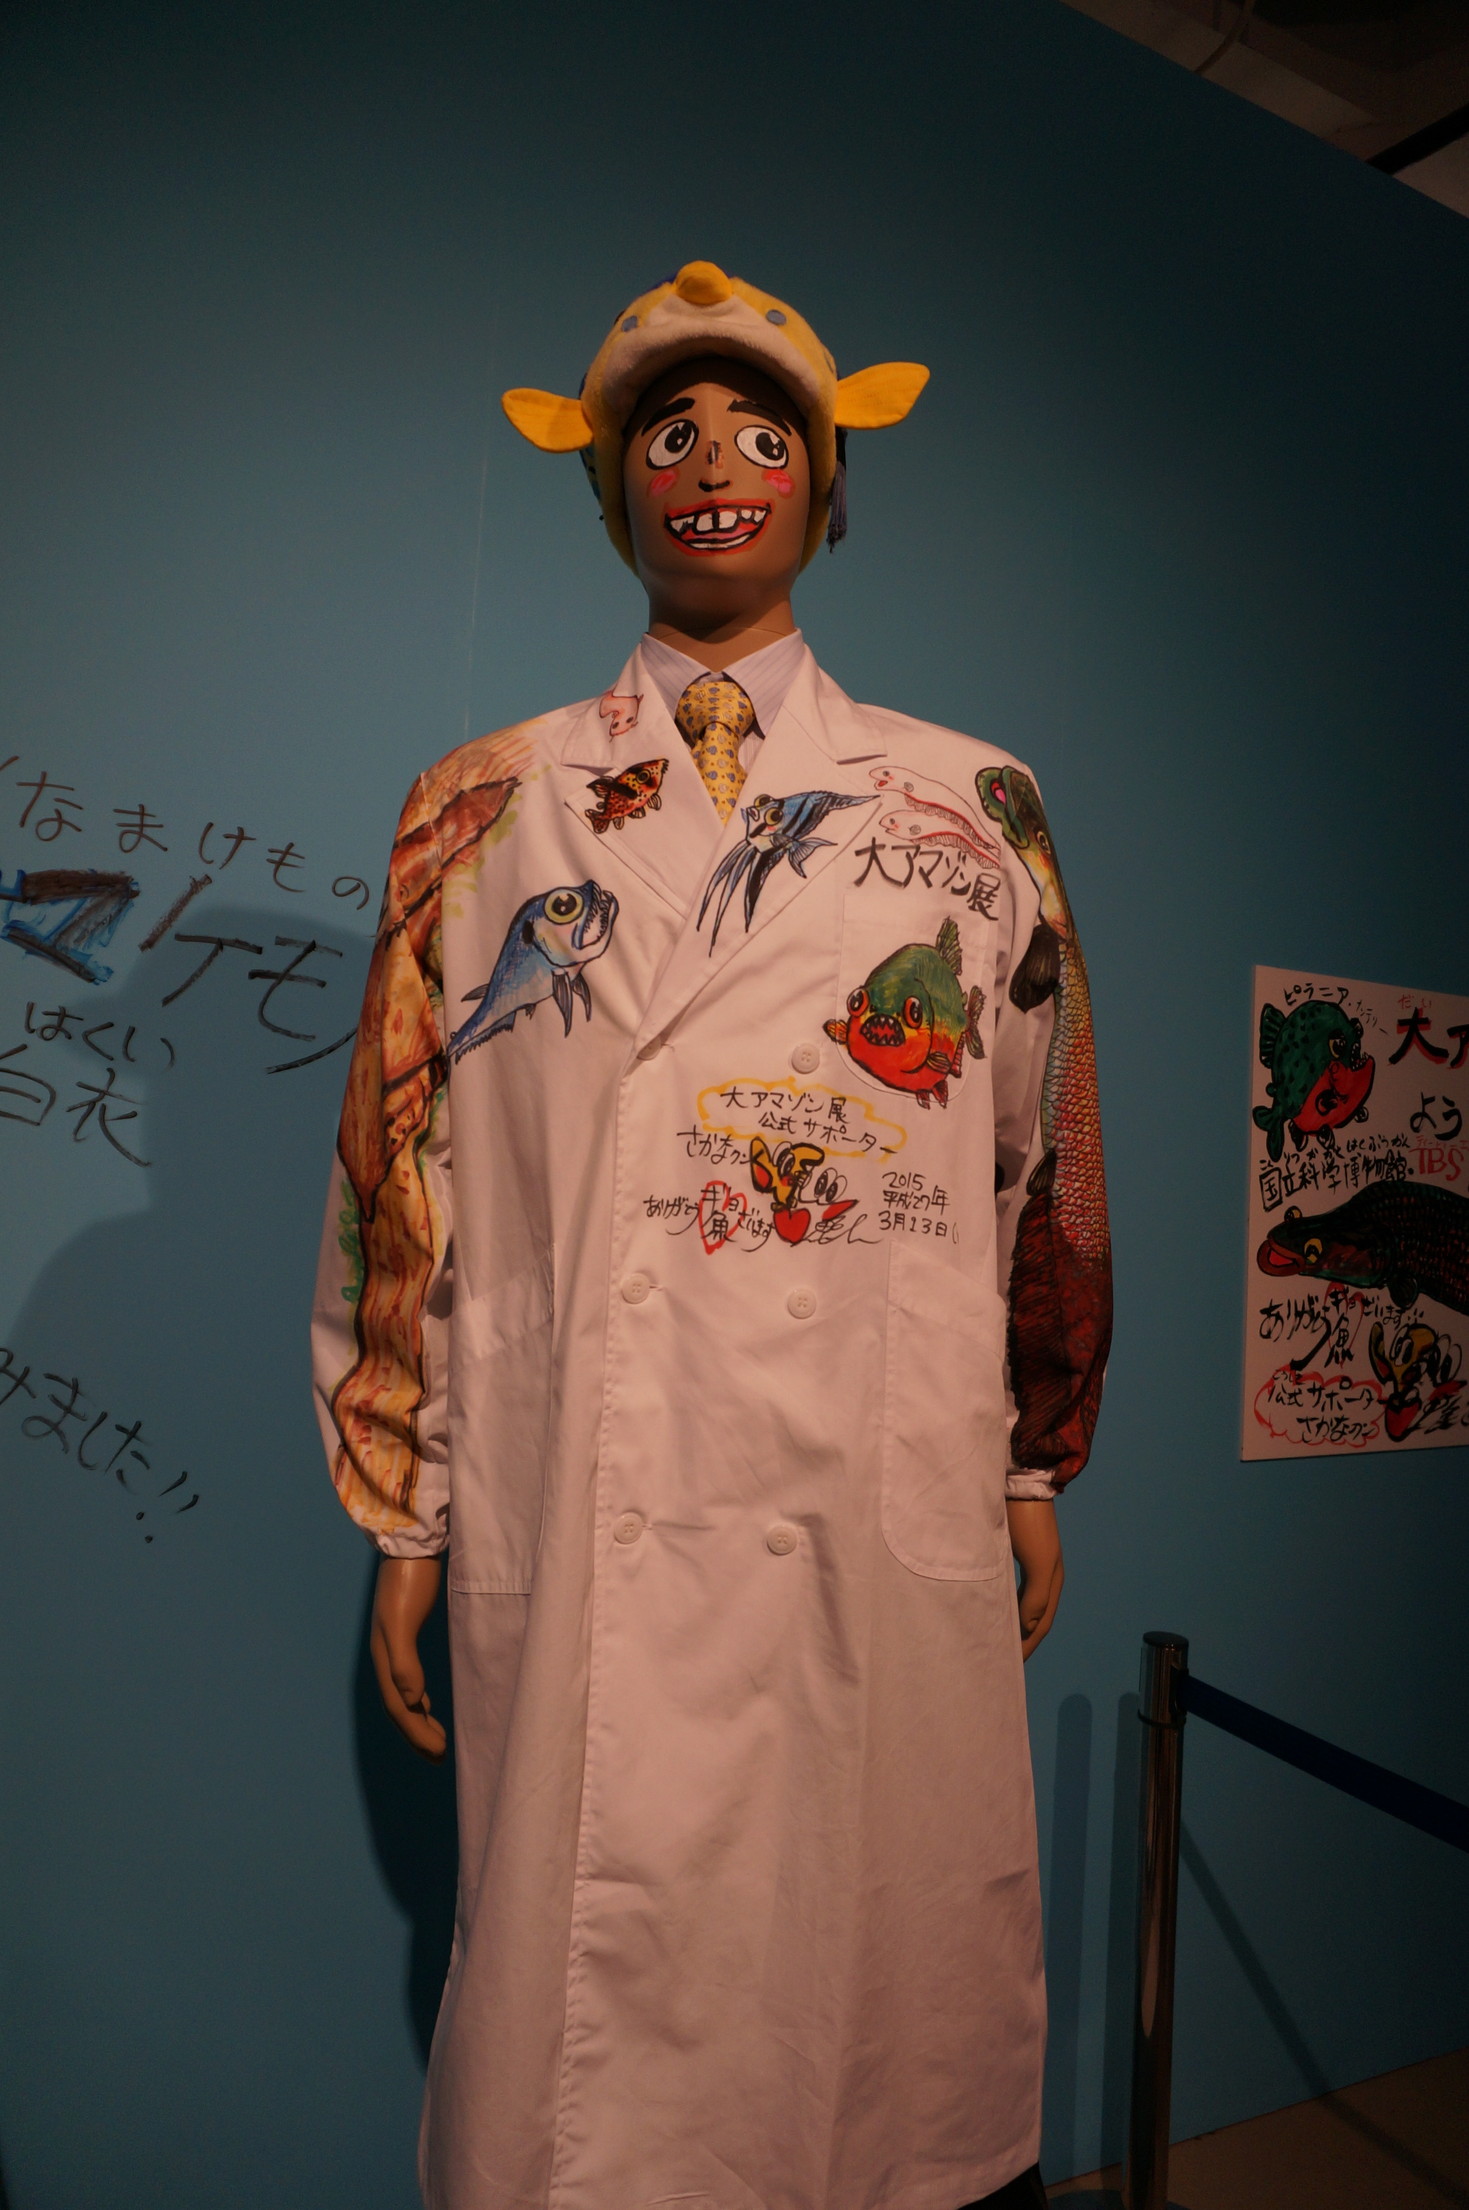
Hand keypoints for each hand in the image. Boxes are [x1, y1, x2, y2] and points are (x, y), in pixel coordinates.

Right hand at [371, 1556, 447, 1761]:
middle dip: (417, 1734)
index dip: (416, 1733)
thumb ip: (404, 1660)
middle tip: (441, 1757)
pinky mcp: (407, 1630)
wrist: (412, 1541)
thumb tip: (410, 1700)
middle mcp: (386, 1653)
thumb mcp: (404, 1619)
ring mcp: (395, 1642)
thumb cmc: (410, 1579)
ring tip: (437, 1740)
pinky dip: (418, 1698)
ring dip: (418, 1720)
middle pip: (398, 1706)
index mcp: (384, 1655)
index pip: (397, 1706)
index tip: (440, 1752)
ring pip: (403, 1695)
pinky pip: (409, 1678)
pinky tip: (427, 1704)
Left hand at [1006, 1499, 1063, 1658]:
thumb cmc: (1027, 1521)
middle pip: (1035, 1617)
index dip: (1027, 1646)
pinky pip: (1013, 1587)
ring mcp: (1033, 1563)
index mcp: (1052, 1581)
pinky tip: (994, 1606)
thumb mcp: (1036, 1560)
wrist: (1020, 1482)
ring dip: (1015, 1623)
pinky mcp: (1016, 1550)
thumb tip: (1029, 1628)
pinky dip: (1007, 1604)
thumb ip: (1035, 1595)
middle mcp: (1046, 1575)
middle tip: (1002, 1659)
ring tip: (998, 1638)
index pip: (1041, 1625)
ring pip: (1024, 1603)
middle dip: (1022, 1640)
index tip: (1011, 1666)